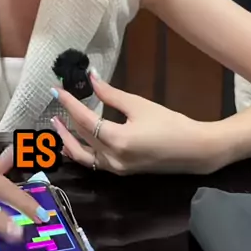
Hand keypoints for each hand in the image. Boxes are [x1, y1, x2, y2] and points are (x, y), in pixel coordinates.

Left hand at [51, 73, 216, 174]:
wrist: (194, 150)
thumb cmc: (170, 124)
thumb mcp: (139, 105)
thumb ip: (111, 94)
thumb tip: (91, 78)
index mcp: (116, 140)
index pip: (83, 119)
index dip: (68, 102)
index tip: (56, 89)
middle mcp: (111, 158)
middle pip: (80, 137)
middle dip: (66, 119)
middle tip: (56, 102)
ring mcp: (115, 168)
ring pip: (82, 156)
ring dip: (67, 140)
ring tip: (57, 124)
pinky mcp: (121, 171)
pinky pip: (92, 163)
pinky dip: (80, 152)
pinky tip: (74, 142)